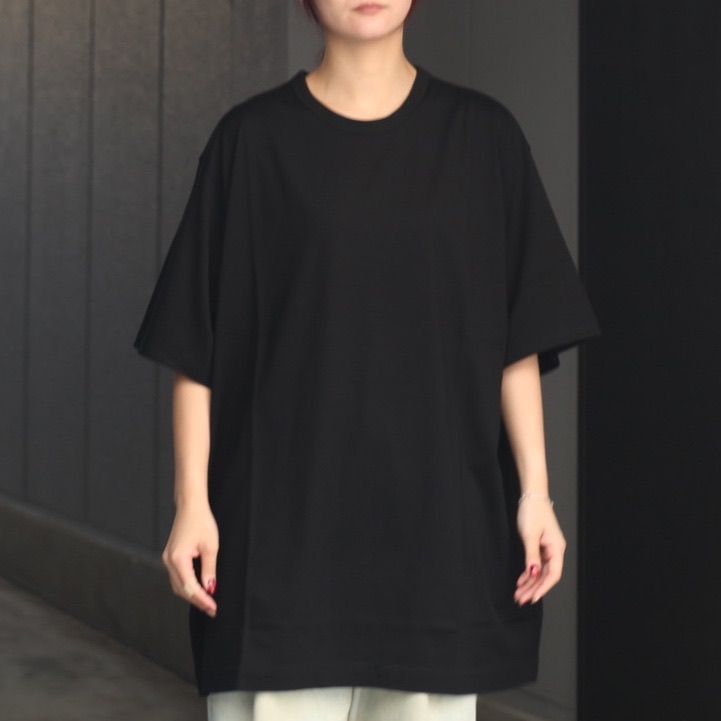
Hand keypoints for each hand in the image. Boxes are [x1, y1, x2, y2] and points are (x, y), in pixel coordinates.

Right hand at [162, 500, 218, 616]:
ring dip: (191, 594)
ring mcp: (168, 559)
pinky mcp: (170, 556)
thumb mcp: (210, 547)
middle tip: (211, 609)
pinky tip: (198, 588)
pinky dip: (187, 585)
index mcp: (178, 560)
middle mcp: (169, 561)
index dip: (202, 600)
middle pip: (181, 589)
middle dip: (196, 601)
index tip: (213, 608)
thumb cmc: (201, 522)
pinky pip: (177, 576)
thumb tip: (210, 588)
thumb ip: (209, 570)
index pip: (190, 588)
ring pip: (178, 585)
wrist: (191, 506)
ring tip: (206, 601)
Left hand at [514, 497, 565, 604]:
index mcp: (557, 548)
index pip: (552, 574)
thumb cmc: (532, 512)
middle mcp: (555, 551)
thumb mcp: (530, 535)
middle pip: (546, 576)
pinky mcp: (541, 546)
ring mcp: (548, 549)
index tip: (532, 598)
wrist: (532, 497)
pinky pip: (536, 565)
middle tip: (521, 599)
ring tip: (519, 594)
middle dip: (534, 589)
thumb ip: (532, 555)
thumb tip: (533, 574)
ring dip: (530, 583)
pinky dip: (528, 574)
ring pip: (540, 572)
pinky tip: (521, 581)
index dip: (543, 588)